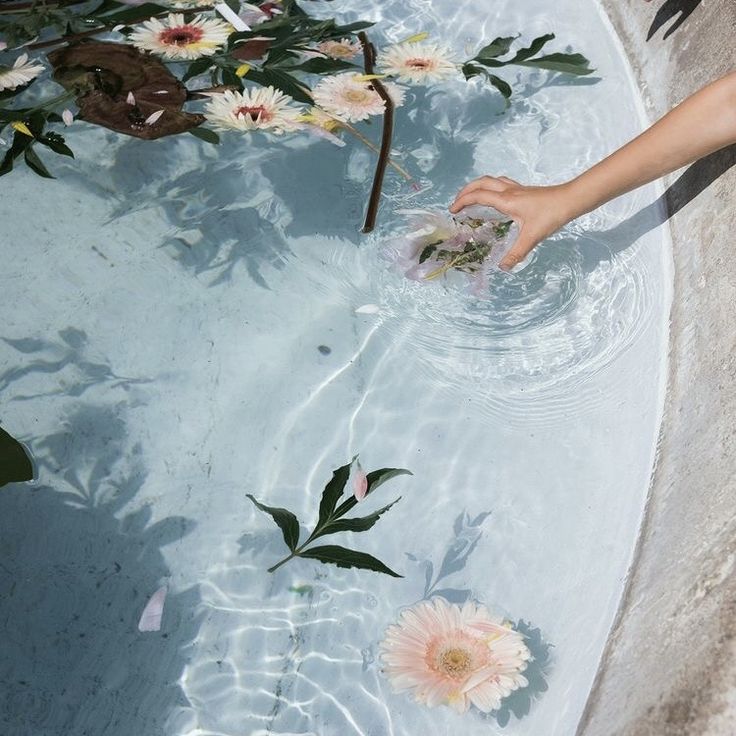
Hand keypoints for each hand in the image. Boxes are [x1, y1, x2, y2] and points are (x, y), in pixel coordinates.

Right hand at [449, 176, 577, 270]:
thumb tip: (502, 267)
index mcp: (506, 201)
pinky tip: (496, 199)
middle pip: (481, 182)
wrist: (571, 199)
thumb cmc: (552, 214)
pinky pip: (502, 184)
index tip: (453, 211)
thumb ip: (516, 253)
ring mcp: (517, 189)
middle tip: (457, 202)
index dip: (462, 202)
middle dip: (466, 190)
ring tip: (472, 197)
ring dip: (478, 186)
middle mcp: (509, 191)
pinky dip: (492, 188)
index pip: (478, 196)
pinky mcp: (524, 191)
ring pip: (492, 180)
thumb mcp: (532, 237)